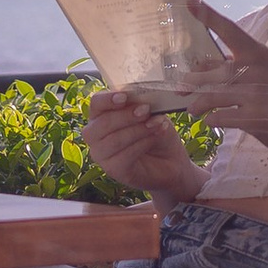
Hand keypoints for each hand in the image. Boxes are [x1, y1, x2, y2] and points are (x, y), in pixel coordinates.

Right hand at [82, 88, 200, 199]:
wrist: (171, 160)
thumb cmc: (157, 132)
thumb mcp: (152, 113)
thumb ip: (141, 104)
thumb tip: (139, 99)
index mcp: (101, 115)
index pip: (96, 104)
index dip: (108, 100)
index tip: (124, 97)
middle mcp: (96, 135)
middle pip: (101, 123)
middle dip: (125, 116)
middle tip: (146, 111)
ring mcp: (102, 155)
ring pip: (113, 140)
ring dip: (137, 130)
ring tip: (157, 124)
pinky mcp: (113, 170)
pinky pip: (123, 156)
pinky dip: (142, 144)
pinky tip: (155, 137)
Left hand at [180, 0, 267, 140]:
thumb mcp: (265, 73)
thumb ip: (233, 67)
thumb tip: (198, 67)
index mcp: (259, 53)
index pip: (229, 29)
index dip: (207, 14)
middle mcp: (257, 69)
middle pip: (212, 71)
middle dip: (192, 81)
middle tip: (180, 87)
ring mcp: (256, 94)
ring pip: (211, 96)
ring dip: (197, 104)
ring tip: (193, 109)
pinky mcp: (255, 119)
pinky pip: (220, 117)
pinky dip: (212, 119)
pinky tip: (212, 120)